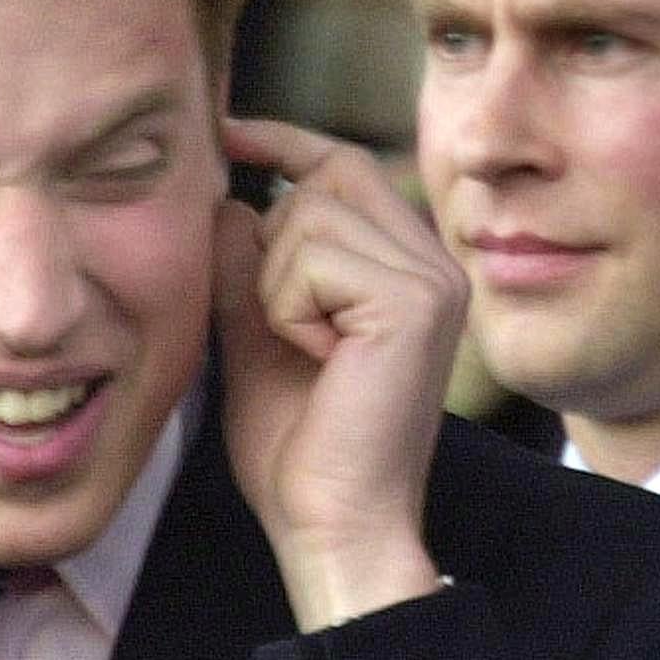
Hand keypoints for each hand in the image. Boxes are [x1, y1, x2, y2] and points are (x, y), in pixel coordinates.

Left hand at [213, 117, 466, 629]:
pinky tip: (320, 359)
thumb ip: (244, 265)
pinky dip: (289, 308)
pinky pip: (311, 257)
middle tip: (286, 330)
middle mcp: (434, 262)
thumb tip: (229, 196)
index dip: (282, 143)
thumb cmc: (300, 449)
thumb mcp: (255, 335)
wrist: (333, 525)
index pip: (344, 167)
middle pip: (324, 178)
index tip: (225, 134)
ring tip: (308, 352)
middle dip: (271, 246)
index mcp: (407, 268)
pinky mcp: (417, 300)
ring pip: (307, 216)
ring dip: (275, 287)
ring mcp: (433, 277)